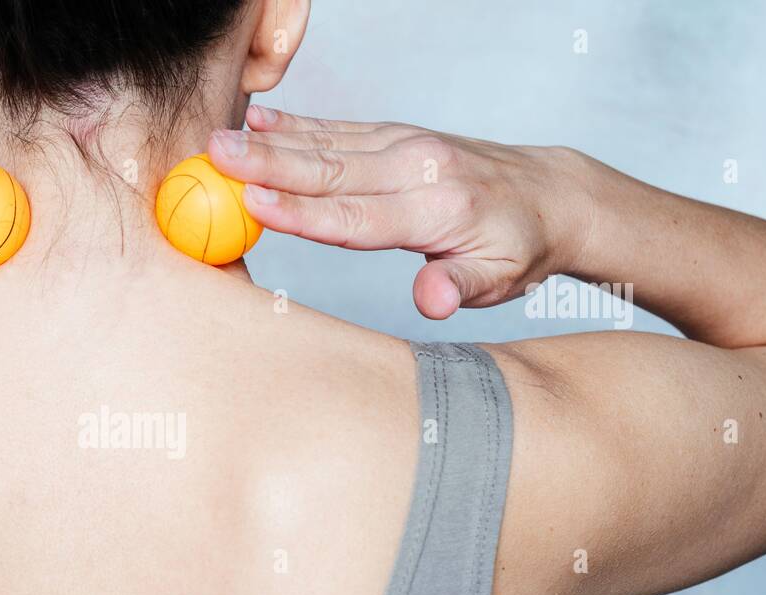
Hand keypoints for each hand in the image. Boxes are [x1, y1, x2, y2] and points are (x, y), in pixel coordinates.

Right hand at [208, 105, 595, 319]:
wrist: (551, 194)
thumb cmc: (519, 247)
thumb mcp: (501, 280)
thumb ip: (460, 288)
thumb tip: (430, 301)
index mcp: (437, 208)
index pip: (356, 216)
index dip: (301, 213)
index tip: (252, 203)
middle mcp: (416, 168)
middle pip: (330, 169)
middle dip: (267, 164)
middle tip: (214, 156)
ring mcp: (406, 146)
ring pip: (328, 143)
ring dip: (271, 141)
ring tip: (222, 137)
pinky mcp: (397, 137)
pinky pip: (340, 130)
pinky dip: (298, 126)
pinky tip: (261, 121)